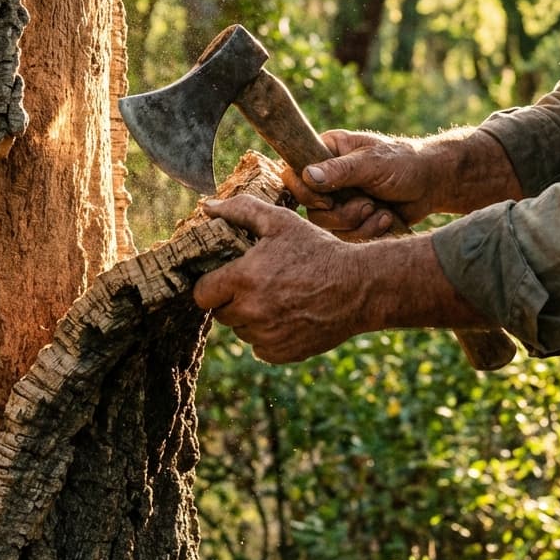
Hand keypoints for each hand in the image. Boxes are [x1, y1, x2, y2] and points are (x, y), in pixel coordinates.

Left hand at [193, 195, 368, 362]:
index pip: (201, 293)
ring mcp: (266, 336)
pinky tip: (287, 316)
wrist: (358, 286)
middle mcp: (251, 311)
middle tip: (256, 285)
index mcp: (243, 279)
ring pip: (241, 331)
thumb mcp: (280, 221)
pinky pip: (260, 348)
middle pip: (220, 314)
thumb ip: (240, 210)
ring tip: (276, 298)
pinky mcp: (282, 353)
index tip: (225, 278)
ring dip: (250, 318)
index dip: (211, 284)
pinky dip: (268, 336)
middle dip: (231, 300)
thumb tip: (207, 207)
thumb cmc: (317, 250)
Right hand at [281, 130, 435, 238]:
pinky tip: (385, 218)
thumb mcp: (373, 163)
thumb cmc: (404, 162)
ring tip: (380, 211)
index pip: (293, 173)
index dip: (305, 192)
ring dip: (358, 223)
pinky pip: (346, 237)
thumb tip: (307, 175)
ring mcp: (338, 200)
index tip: (327, 199)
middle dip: (342, 214)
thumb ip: (340, 171)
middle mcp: (327, 177)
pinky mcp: (351, 220)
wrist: (432, 184)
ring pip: (328, 226)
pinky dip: (368, 231)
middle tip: (367, 204)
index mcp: (326, 152)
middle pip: (310, 208)